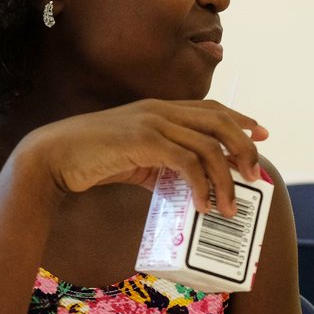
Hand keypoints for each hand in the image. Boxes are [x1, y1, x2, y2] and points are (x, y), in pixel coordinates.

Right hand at [13, 99, 267, 215]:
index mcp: (160, 108)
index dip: (240, 119)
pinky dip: (201, 186)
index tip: (261, 133)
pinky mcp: (143, 141)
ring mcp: (153, 122)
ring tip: (228, 206)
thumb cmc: (93, 159)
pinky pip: (187, 162)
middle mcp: (161, 109)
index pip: (212, 108)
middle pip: (220, 122)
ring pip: (209, 145)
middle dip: (244, 148)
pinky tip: (202, 206)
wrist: (52, 157)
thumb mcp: (137, 157)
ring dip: (225, 178)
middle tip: (255, 175)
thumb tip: (192, 185)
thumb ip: (164, 163)